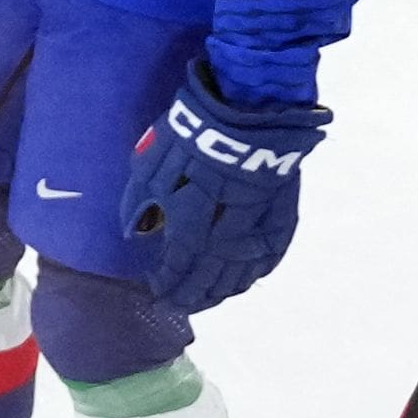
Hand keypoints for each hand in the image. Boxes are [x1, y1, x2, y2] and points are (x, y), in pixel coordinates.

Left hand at [118, 64, 329, 313]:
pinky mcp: (282, 218)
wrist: (248, 113)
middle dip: (192, 297)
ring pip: (240, 277)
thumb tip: (134, 233)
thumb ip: (140, 204)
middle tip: (181, 303)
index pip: (176, 271)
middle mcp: (225, 242)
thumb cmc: (191, 136)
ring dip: (222, 292)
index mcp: (191, 230)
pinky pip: (268, 258)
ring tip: (209, 298)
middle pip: (208, 282)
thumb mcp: (150, 166)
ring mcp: (257, 232)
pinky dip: (253, 273)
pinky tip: (246, 277)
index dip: (167, 285)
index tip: (157, 292)